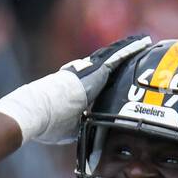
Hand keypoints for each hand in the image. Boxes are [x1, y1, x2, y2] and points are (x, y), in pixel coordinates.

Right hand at [0, 33, 150, 145]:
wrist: (34, 111)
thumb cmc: (45, 123)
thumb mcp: (68, 127)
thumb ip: (81, 126)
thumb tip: (87, 136)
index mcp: (77, 87)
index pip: (96, 79)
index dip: (108, 73)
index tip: (117, 71)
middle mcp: (82, 74)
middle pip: (106, 62)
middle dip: (121, 56)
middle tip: (136, 48)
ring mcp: (87, 71)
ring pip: (113, 57)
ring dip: (128, 49)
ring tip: (143, 42)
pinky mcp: (94, 72)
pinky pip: (117, 59)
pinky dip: (129, 50)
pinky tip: (142, 43)